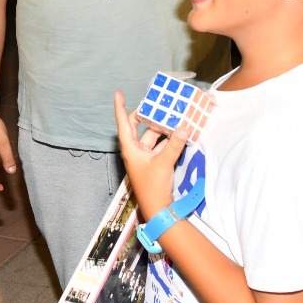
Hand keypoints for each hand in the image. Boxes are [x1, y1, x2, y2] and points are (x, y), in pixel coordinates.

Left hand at [114, 92, 184, 220]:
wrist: (158, 209)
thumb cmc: (153, 186)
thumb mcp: (164, 163)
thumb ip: (174, 145)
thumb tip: (183, 128)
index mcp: (130, 149)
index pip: (123, 123)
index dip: (120, 108)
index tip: (118, 93)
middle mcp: (135, 151)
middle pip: (138, 127)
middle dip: (147, 116)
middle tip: (156, 104)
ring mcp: (145, 157)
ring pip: (152, 137)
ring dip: (161, 129)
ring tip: (173, 116)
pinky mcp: (154, 164)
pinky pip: (160, 147)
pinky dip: (168, 140)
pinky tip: (179, 134)